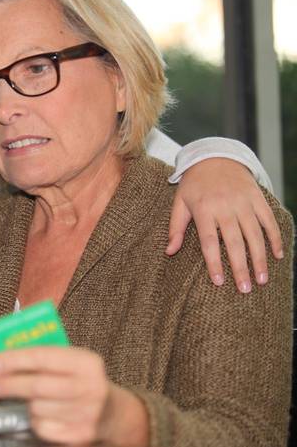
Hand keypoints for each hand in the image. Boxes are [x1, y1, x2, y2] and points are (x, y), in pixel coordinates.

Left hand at [0, 346, 147, 446]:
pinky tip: (41, 412)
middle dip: (8, 385)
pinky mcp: (80, 435)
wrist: (111, 411)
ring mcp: (87, 414)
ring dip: (24, 403)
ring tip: (23, 397)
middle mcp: (90, 388)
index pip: (42, 357)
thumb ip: (40, 355)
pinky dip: (35, 420)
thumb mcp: (69, 360)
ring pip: (38, 408)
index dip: (12, 360)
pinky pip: (43, 427)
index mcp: (86, 362)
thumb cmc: (79, 379)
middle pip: (38, 386)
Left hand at [166, 158, 283, 292]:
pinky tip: (277, 256)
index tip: (219, 282)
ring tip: (261, 280)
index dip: (214, 263)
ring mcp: (244, 202)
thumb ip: (175, 228)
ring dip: (260, 259)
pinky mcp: (258, 198)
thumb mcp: (179, 203)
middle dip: (240, 267)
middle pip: (234, 242)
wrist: (215, 157)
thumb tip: (169, 252)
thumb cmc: (194, 185)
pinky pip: (268, 221)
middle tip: (245, 289)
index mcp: (204, 210)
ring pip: (255, 235)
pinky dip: (275, 238)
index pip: (209, 242)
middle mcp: (225, 207)